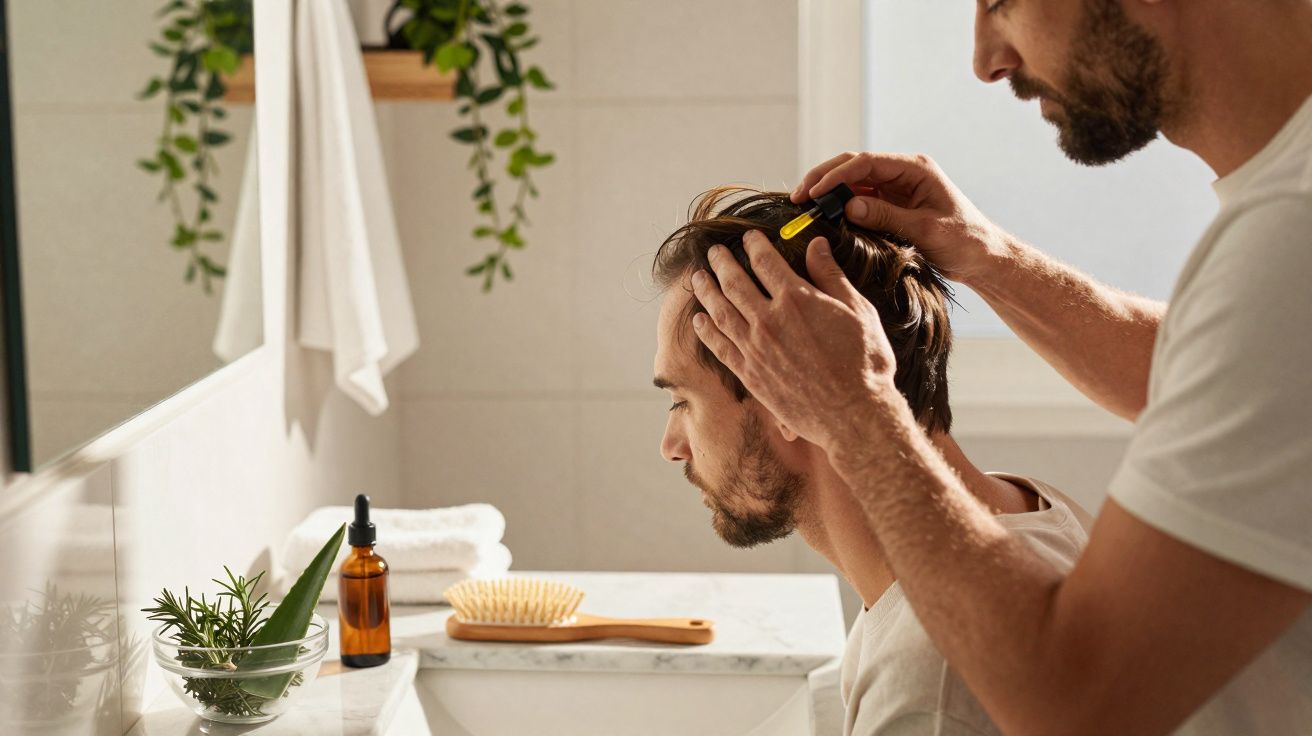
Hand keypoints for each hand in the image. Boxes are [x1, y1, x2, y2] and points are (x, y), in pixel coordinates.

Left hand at [690, 230, 902, 454]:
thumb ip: (831, 276)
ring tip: (698, 278)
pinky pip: (720, 347)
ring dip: (707, 291)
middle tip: (714, 251)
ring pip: (721, 311)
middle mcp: (769, 320)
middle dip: (722, 263)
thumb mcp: (858, 311)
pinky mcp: (750, 374)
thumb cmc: (864, 363)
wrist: (853, 416)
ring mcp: (755, 348)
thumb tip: (817, 245)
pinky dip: (707, 331)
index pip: (765, 262)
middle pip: (735, 282)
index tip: (747, 238)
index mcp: (796, 299)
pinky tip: (700, 320)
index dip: (754, 245)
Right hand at [792, 152, 1007, 283]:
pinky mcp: (891, 204)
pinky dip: (839, 205)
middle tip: (798, 197)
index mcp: (915, 168)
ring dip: (828, 191)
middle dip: (824, 178)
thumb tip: (848, 206)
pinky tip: (823, 215)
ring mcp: (896, 187)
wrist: (983, 257)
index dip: (836, 175)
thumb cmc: (964, 241)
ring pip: (852, 181)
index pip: (865, 162)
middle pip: (853, 165)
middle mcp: (903, 172)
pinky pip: (859, 198)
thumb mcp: (926, 230)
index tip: (813, 193)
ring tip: (803, 205)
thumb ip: (887, 216)